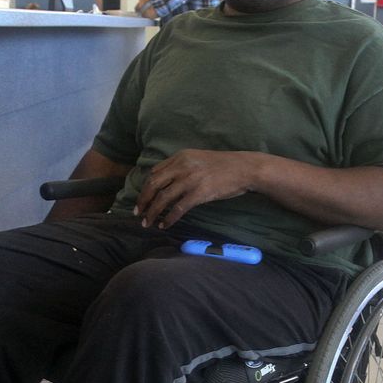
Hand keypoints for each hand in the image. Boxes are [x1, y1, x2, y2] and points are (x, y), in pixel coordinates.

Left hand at [133, 149, 260, 228]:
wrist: (245, 168)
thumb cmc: (223, 166)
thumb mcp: (198, 159)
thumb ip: (182, 167)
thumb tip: (165, 182)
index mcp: (180, 157)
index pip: (154, 173)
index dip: (145, 188)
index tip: (141, 199)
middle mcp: (182, 166)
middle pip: (153, 185)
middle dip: (143, 201)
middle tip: (138, 213)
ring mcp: (190, 180)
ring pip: (163, 198)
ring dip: (152, 213)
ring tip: (147, 223)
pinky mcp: (200, 193)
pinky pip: (178, 208)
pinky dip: (169, 218)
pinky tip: (165, 225)